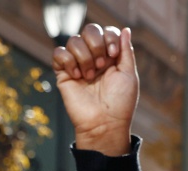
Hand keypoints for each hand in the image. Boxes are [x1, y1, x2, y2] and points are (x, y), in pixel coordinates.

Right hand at [53, 24, 137, 156]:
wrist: (104, 123)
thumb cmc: (120, 103)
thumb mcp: (129, 75)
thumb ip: (126, 51)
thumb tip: (126, 30)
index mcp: (111, 57)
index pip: (106, 32)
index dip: (109, 37)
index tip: (113, 54)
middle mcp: (94, 58)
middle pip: (90, 30)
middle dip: (96, 45)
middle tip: (101, 66)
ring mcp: (78, 64)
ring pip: (74, 40)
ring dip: (84, 57)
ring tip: (89, 76)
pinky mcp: (64, 73)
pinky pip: (59, 53)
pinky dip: (68, 61)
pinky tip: (77, 76)